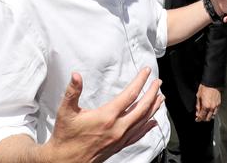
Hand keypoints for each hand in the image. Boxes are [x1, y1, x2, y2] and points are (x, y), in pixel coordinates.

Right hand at [43, 67, 163, 162]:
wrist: (65, 161)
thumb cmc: (66, 137)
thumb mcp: (66, 112)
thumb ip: (72, 92)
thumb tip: (76, 76)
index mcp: (107, 116)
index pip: (130, 95)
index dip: (140, 81)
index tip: (146, 71)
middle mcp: (117, 128)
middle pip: (142, 107)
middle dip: (152, 93)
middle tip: (158, 82)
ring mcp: (120, 138)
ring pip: (143, 121)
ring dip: (154, 108)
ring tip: (161, 98)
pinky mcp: (119, 146)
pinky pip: (138, 135)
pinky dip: (148, 127)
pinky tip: (153, 122)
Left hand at [195, 84, 220, 121]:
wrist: (212, 82)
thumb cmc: (205, 88)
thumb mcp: (198, 96)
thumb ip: (198, 105)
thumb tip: (197, 112)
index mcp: (206, 106)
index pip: (202, 116)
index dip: (199, 119)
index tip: (197, 119)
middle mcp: (212, 107)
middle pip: (208, 118)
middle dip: (204, 119)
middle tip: (201, 117)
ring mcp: (216, 106)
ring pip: (213, 115)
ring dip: (209, 116)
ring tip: (206, 114)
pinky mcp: (219, 103)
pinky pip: (216, 111)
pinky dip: (213, 112)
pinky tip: (210, 110)